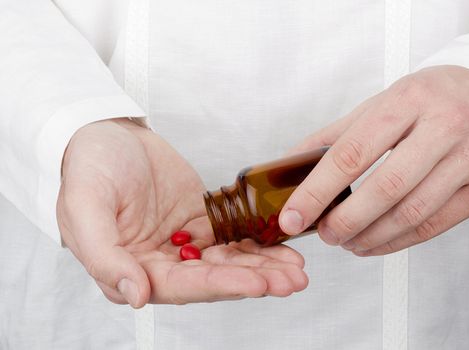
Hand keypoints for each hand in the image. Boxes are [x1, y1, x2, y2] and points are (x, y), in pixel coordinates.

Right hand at [58, 118, 307, 307]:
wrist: (105, 133)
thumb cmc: (88, 168)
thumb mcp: (84, 208)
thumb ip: (105, 257)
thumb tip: (136, 296)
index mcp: (129, 270)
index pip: (181, 286)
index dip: (221, 285)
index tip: (258, 283)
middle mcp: (159, 264)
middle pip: (212, 278)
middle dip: (254, 281)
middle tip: (292, 281)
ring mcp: (182, 243)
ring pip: (227, 261)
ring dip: (263, 267)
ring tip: (297, 270)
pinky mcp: (199, 222)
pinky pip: (231, 236)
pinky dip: (257, 244)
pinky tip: (282, 248)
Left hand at [280, 65, 468, 255]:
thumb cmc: (429, 98)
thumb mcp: (380, 103)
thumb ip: (335, 135)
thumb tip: (290, 165)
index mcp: (407, 101)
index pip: (352, 153)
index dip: (317, 191)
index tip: (294, 215)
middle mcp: (444, 127)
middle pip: (384, 189)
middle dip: (345, 221)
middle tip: (324, 234)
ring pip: (411, 214)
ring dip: (370, 237)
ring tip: (347, 241)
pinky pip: (435, 225)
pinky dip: (398, 242)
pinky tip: (376, 242)